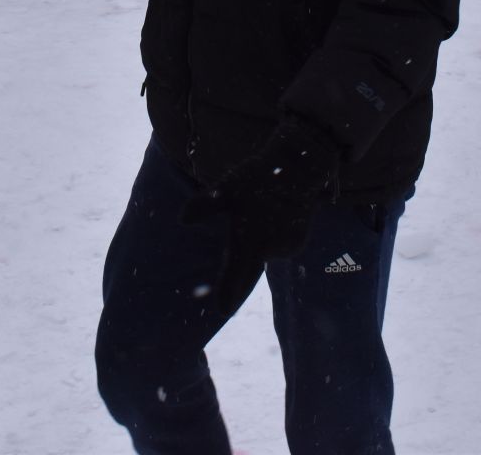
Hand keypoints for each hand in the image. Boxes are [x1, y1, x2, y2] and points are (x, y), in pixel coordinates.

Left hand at [182, 122, 338, 305]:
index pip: (235, 277)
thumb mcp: (226, 189)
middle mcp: (269, 251)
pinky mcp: (298, 243)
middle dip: (239, 270)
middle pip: (248, 266)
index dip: (228, 295)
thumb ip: (205, 206)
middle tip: (238, 243)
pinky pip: (278, 247)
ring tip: (259, 213)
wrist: (298, 168)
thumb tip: (182, 220)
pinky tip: (271, 216)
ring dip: (257, 245)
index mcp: (249, 242)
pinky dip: (272, 239)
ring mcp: (286, 248)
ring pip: (263, 253)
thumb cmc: (257, 178)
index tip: (222, 312)